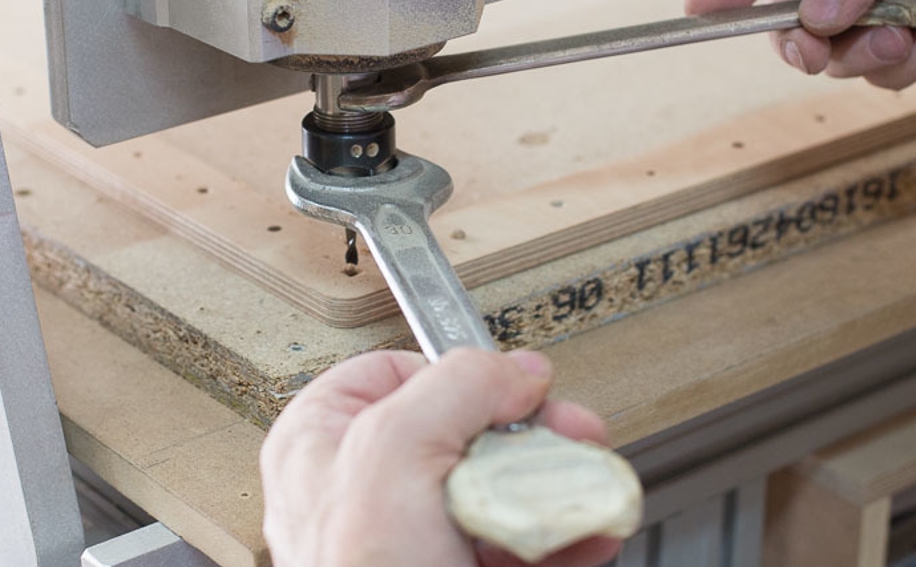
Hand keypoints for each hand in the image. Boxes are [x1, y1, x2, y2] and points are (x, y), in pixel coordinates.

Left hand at [260, 348, 620, 566]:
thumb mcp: (395, 452)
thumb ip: (455, 389)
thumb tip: (512, 371)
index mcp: (323, 440)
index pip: (394, 372)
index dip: (457, 374)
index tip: (511, 386)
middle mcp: (364, 486)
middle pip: (463, 431)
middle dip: (529, 432)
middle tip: (571, 432)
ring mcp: (412, 538)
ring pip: (498, 489)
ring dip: (556, 483)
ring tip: (591, 482)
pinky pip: (516, 544)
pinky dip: (561, 536)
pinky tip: (590, 532)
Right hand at [686, 0, 915, 88]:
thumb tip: (812, 12)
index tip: (701, 10)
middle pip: (790, 11)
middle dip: (808, 35)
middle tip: (821, 48)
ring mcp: (878, 5)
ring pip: (829, 52)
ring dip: (871, 52)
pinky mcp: (907, 46)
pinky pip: (877, 73)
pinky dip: (914, 62)